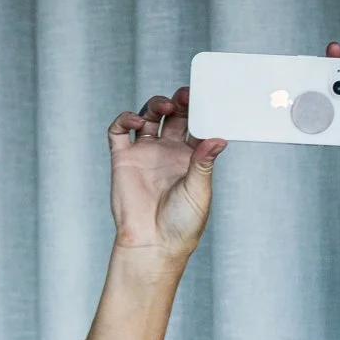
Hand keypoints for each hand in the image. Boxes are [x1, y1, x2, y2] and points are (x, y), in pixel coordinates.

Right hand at [108, 88, 225, 259]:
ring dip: (156, 105)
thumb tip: (219, 137)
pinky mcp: (123, 159)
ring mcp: (145, 153)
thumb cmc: (181, 224)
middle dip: (179, 101)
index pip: (195, 125)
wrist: (152, 245)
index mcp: (190, 159)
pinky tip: (137, 121)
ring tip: (166, 106)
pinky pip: (120, 131)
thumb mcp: (199, 190)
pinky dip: (126, 119)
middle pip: (173, 115)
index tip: (205, 97)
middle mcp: (167, 152)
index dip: (199, 110)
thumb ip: (204, 161)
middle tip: (185, 95)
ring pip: (148, 117)